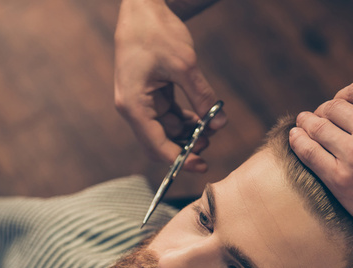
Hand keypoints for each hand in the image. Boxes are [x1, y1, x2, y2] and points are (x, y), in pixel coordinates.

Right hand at [114, 0, 226, 171]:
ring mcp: (141, 101)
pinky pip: (168, 115)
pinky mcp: (150, 93)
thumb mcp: (184, 65)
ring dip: (188, 132)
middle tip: (210, 143)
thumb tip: (219, 122)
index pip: (156, 144)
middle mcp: (133, 107)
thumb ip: (202, 97)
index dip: (179, 159)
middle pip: (159, 141)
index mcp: (134, 104)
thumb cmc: (155, 32)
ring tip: (211, 128)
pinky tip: (203, 117)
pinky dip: (186, 118)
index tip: (201, 165)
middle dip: (185, 146)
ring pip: (166, 129)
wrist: (143, 8)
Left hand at [289, 74, 352, 253]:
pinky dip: (297, 141)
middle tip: (321, 117)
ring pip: (317, 127)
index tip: (340, 103)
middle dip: (326, 110)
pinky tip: (295, 136)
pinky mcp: (341, 180)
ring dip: (306, 122)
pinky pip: (308, 153)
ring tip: (302, 123)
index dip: (344, 94)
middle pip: (333, 107)